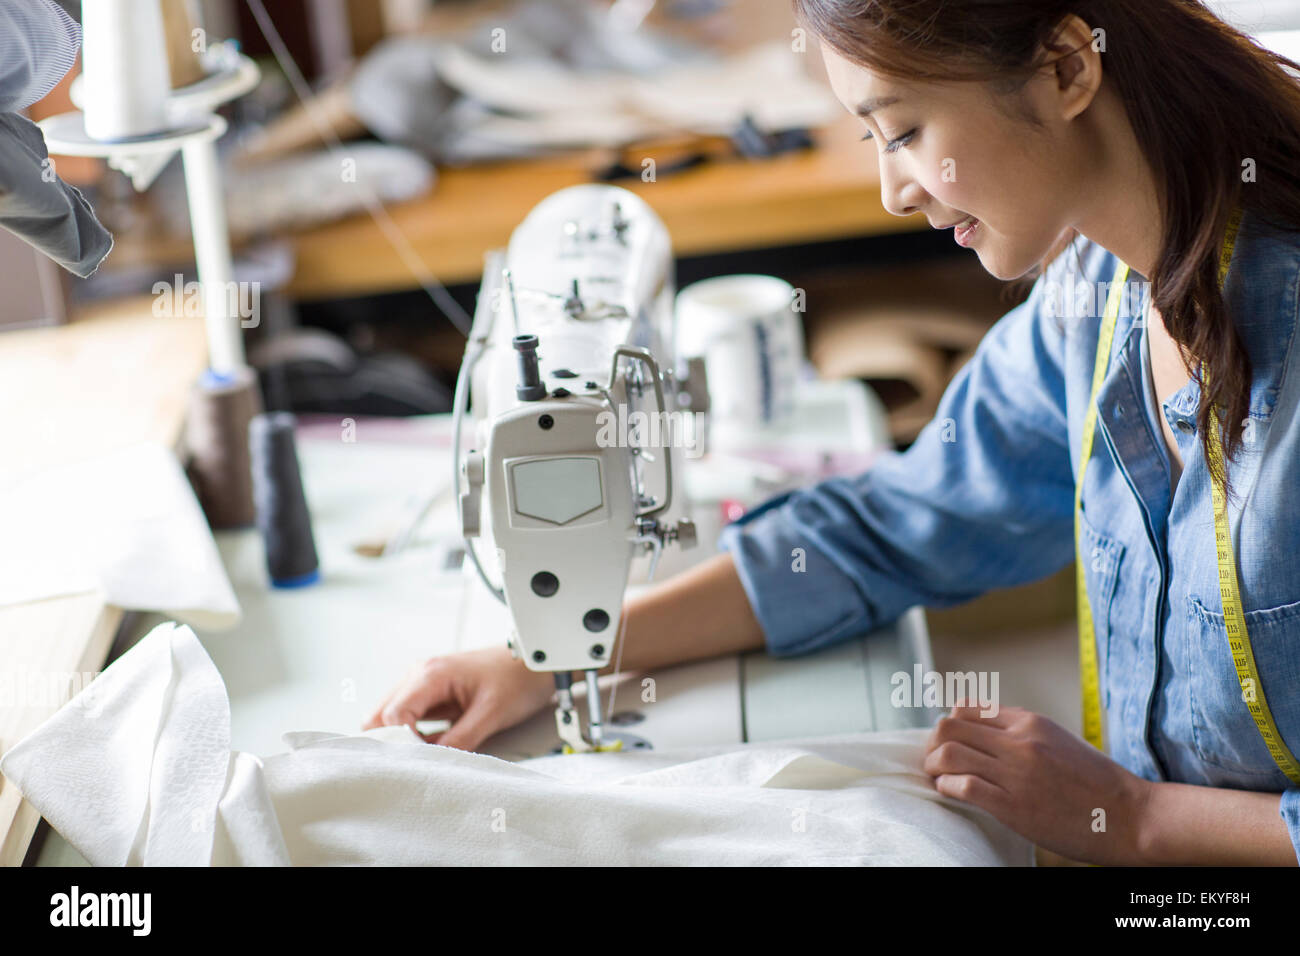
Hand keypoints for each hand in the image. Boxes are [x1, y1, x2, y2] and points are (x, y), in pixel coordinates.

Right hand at [364, 645, 555, 750]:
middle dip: (391, 742)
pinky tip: (426, 749)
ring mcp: (423, 682)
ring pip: (390, 716)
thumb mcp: (491, 713)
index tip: (419, 760)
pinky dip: (411, 734)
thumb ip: (460, 739)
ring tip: (421, 758)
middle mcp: (419, 674)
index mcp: (430, 674)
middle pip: (380, 715)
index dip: (401, 743)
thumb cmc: (516, 678)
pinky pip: (408, 716)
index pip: (393, 715)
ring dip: (400, 739)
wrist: (533, 662)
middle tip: (412, 764)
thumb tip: (433, 762)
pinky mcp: (432, 693)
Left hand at [922, 703, 1154, 864]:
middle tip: (935, 762)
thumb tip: (984, 733)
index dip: (948, 725)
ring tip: (938, 779)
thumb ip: (1022, 733)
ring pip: (948, 753)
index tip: (948, 743)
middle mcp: (1019, 741)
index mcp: (1029, 722)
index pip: (966, 707)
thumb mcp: (1058, 740)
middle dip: (932, 744)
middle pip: (948, 726)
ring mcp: (1015, 773)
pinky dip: (947, 788)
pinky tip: (952, 794)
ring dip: (933, 767)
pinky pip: (962, 786)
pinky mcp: (1014, 806)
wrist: (1130, 815)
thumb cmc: (1096, 782)